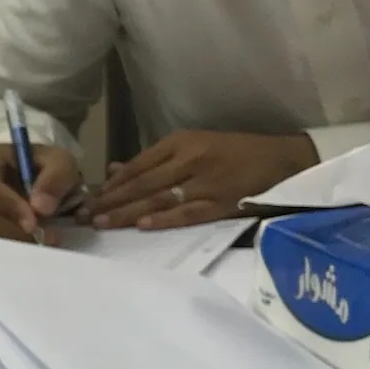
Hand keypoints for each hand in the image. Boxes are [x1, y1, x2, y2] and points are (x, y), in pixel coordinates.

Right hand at [0, 141, 80, 241]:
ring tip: (39, 240)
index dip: (8, 207)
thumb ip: (55, 179)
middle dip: (11, 229)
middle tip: (43, 238)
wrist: (24, 174)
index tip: (33, 224)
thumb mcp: (58, 162)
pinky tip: (24, 242)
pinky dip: (3, 245)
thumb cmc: (38, 165)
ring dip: (10, 239)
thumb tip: (41, 209)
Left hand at [87, 130, 317, 230]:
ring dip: (128, 211)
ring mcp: (206, 181)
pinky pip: (188, 212)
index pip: (137, 165)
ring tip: (102, 223)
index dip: (111, 184)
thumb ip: (155, 160)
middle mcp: (190, 159)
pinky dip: (165, 218)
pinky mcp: (222, 201)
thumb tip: (115, 170)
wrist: (284, 159)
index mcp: (181, 143)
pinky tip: (143, 225)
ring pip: (159, 197)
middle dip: (111, 200)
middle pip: (142, 182)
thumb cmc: (236, 153)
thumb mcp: (195, 146)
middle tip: (84, 215)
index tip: (87, 199)